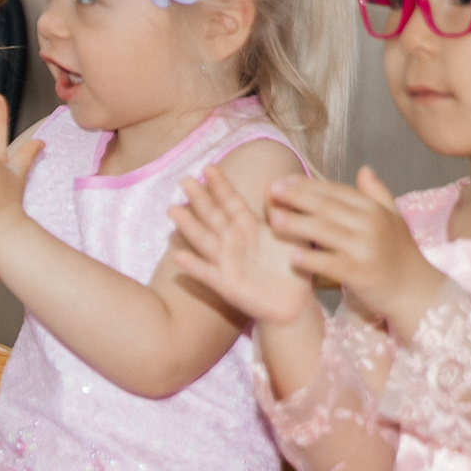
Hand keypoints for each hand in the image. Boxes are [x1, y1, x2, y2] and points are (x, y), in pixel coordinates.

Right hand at [169, 166, 318, 324]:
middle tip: (184, 180)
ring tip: (175, 210)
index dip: (220, 186)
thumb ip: (281, 211)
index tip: (209, 167)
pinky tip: (179, 256)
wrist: (295, 303)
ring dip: (189, 227)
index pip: (231, 203)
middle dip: (200, 200)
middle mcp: (233, 243)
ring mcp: (226, 263)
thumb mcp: (292, 234)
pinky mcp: (226, 286)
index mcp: (249, 228)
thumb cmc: (293, 267)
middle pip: (214, 217)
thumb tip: (272, 183)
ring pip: (205, 241)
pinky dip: (194, 266)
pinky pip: (207, 274)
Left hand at [265, 169, 439, 329]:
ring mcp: (366, 249)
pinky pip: (332, 264)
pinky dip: (312, 260)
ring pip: (326, 232)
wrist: (417, 290)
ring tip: (274, 218)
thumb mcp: (394, 220)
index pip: (336, 191)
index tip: (282, 179)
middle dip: (297, 197)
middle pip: (327, 207)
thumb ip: (378, 194)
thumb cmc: (400, 254)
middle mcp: (371, 225)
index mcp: (374, 209)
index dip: (308, 184)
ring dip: (298, 224)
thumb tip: (364, 169)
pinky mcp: (361, 274)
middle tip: (270, 190)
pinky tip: (292, 256)